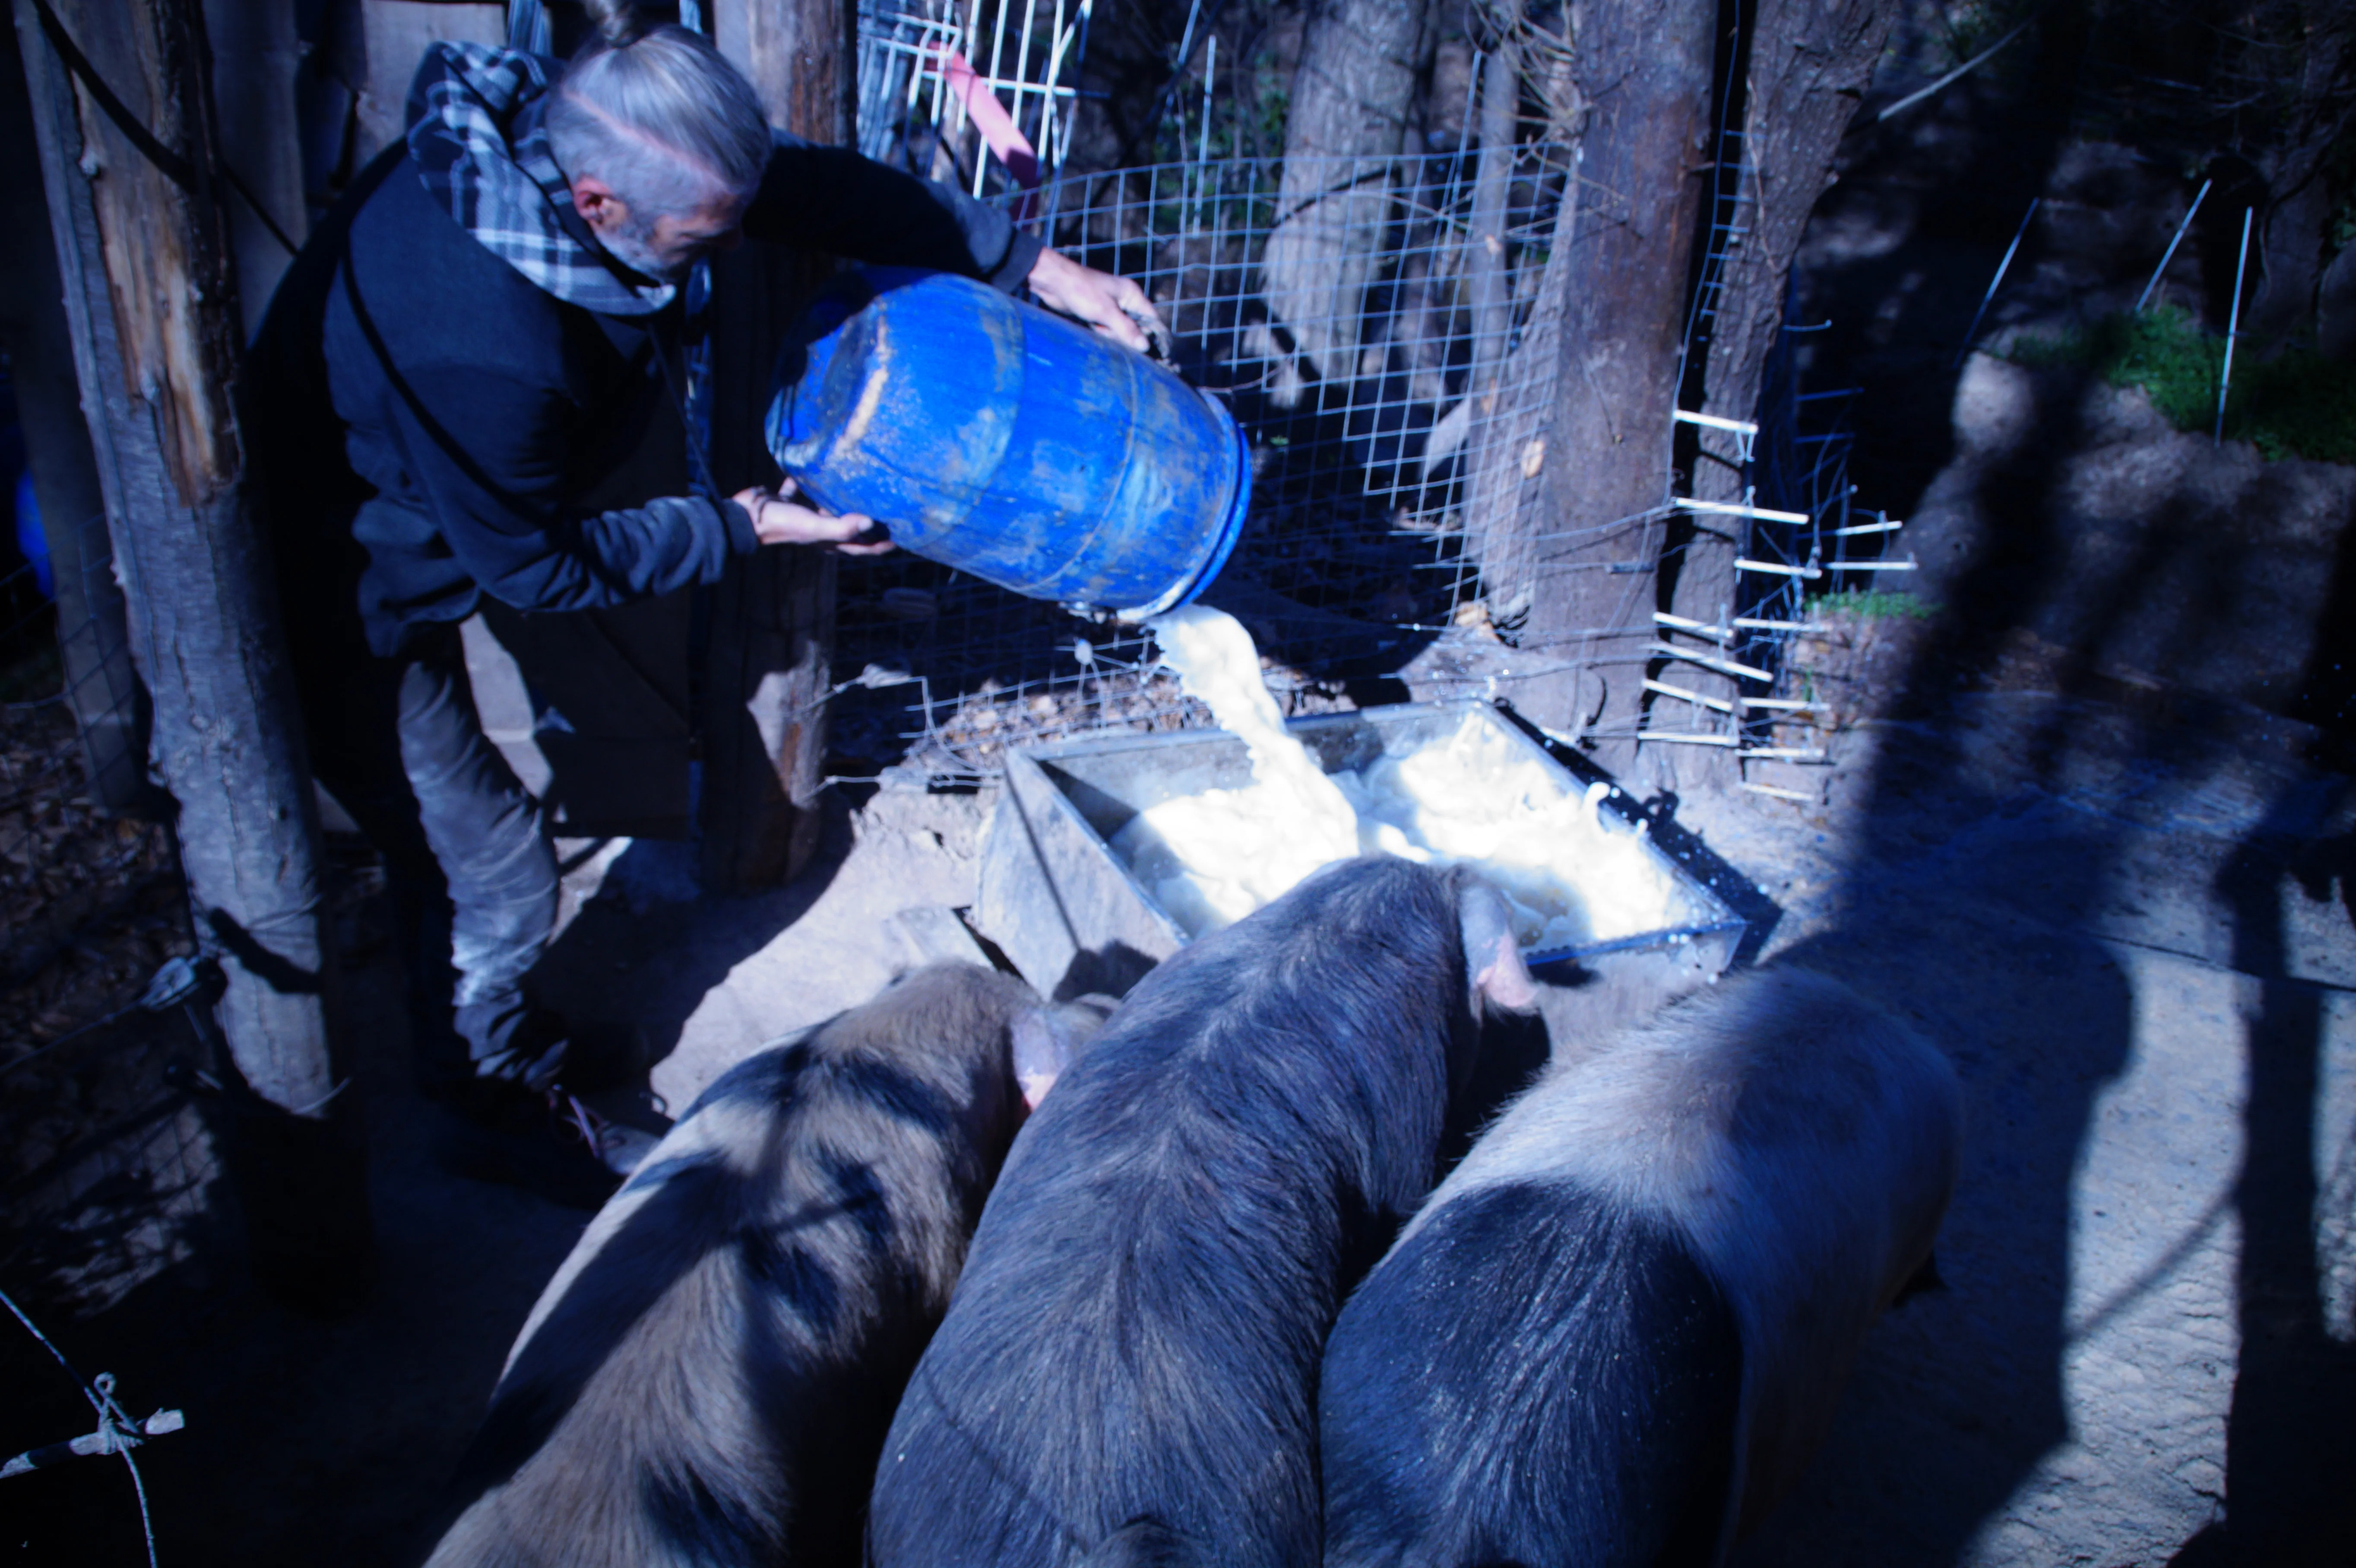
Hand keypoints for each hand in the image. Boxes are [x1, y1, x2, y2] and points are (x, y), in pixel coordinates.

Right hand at [732, 482, 894, 555]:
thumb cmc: (783, 524)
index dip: (879, 545)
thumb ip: (841, 527)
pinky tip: (817, 467)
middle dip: (866, 524)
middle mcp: (818, 530)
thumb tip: (870, 523)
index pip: (860, 547)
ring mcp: (803, 516)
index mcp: (827, 541)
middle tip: (885, 508)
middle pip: (848, 529)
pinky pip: (801, 490)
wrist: (746, 516)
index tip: (901, 537)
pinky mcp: (787, 500)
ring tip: (857, 487)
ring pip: (827, 509)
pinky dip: (808, 482)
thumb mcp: (815, 527)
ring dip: (840, 502)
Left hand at [1025, 247, 1167, 356]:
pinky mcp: (1098, 312)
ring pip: (1120, 329)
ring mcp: (1111, 306)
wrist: (1053, 282)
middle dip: (1125, 335)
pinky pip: (1107, 328)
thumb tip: (1145, 346)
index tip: (1145, 349)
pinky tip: (1093, 328)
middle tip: (1107, 331)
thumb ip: (1127, 329)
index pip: (1151, 318)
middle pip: (1136, 326)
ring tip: (1097, 327)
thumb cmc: (1082, 291)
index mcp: (1131, 294)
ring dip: (1111, 334)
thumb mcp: (1106, 312)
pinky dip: (1102, 332)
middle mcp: (1124, 299)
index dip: (1150, 333)